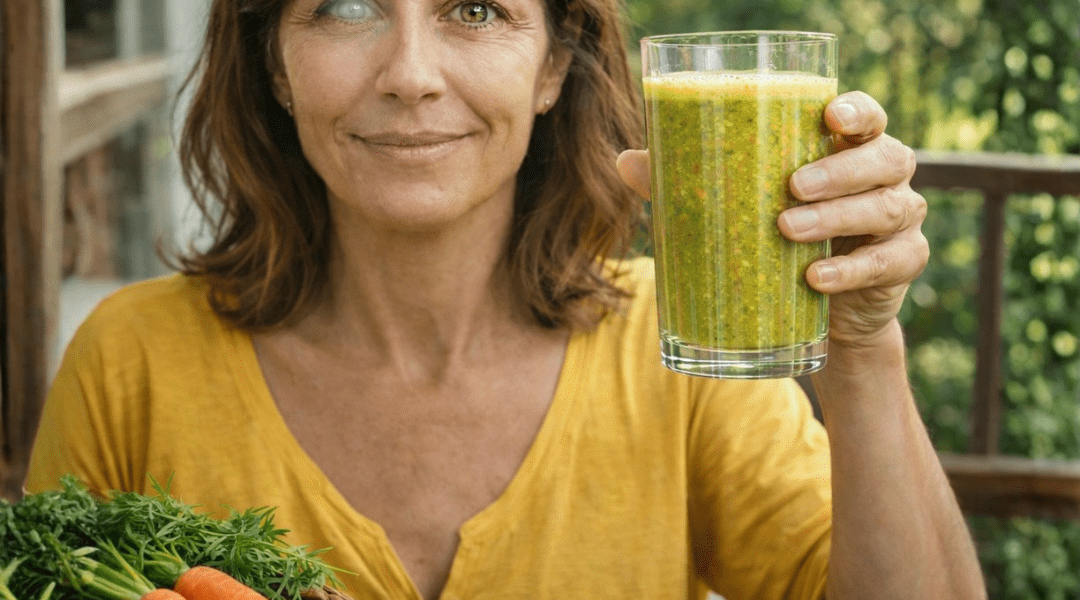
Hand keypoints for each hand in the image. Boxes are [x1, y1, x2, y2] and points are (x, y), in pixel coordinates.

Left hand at [616, 91, 927, 350]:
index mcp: (849, 149)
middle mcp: (885, 178)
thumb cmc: (781, 239)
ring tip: (787, 229)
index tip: (829, 115)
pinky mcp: (903, 265)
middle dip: (839, 171)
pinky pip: (887, 263)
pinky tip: (815, 279)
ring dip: (837, 217)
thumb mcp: (743, 207)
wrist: (825, 313)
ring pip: (887, 208)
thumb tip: (626, 161)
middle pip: (885, 157)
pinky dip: (850, 271)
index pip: (866, 117)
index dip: (857, 110)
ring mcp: (900, 221)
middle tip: (792, 186)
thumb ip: (693, 181)